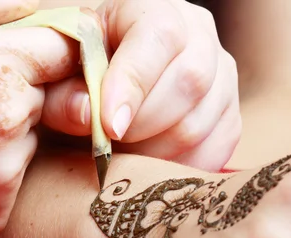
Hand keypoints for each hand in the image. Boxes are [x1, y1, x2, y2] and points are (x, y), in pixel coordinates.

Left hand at [41, 0, 240, 170]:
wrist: (108, 88)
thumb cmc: (81, 76)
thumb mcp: (61, 75)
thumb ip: (64, 94)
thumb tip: (87, 115)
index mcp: (154, 8)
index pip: (159, 36)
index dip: (134, 84)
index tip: (109, 126)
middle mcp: (200, 35)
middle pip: (189, 82)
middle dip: (142, 125)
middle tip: (109, 144)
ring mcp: (222, 77)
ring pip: (200, 123)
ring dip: (156, 152)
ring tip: (124, 155)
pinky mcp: (229, 115)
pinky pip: (215, 150)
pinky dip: (179, 168)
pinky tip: (150, 167)